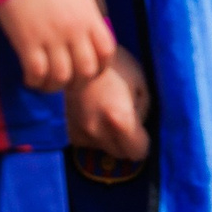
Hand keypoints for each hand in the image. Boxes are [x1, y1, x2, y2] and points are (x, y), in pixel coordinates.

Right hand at [0, 0, 114, 92]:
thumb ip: (84, 11)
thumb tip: (85, 27)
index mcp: (90, 15)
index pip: (107, 51)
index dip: (101, 67)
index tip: (90, 71)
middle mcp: (75, 29)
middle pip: (87, 71)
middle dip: (79, 83)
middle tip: (67, 83)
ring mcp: (52, 37)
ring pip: (62, 77)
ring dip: (55, 86)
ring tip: (47, 84)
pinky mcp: (27, 42)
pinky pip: (36, 73)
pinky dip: (34, 81)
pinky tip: (29, 78)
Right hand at [65, 46, 150, 160]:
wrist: (77, 58)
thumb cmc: (116, 66)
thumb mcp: (140, 85)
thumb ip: (143, 112)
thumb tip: (140, 131)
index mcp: (119, 119)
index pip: (137, 152)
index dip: (144, 145)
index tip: (144, 135)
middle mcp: (97, 131)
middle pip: (120, 153)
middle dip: (128, 142)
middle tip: (128, 120)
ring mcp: (79, 132)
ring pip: (103, 149)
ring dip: (110, 139)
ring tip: (109, 112)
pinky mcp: (67, 131)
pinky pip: (87, 142)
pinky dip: (94, 134)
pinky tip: (94, 114)